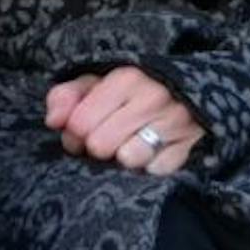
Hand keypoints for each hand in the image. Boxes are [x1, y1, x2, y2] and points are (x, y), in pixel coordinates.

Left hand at [43, 67, 203, 175]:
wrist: (196, 88)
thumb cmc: (136, 90)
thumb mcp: (101, 82)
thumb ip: (69, 95)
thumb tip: (52, 120)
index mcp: (126, 78)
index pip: (79, 122)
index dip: (73, 133)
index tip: (80, 132)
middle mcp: (152, 98)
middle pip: (100, 145)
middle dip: (97, 147)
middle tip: (105, 140)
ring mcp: (175, 123)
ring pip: (129, 160)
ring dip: (124, 157)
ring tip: (129, 146)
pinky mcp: (192, 147)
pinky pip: (156, 172)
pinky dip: (150, 167)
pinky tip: (152, 153)